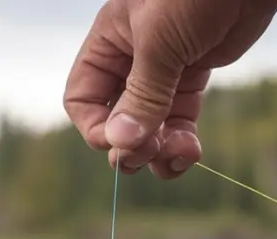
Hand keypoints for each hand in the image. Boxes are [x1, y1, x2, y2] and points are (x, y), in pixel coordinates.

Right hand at [63, 0, 276, 177]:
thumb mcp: (160, 43)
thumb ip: (142, 95)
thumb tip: (122, 144)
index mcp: (109, 44)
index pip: (83, 99)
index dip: (97, 129)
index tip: (121, 145)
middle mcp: (130, 60)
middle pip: (116, 120)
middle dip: (131, 145)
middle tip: (151, 154)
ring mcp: (163, 71)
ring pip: (150, 127)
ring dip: (160, 151)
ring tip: (179, 156)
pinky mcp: (193, 76)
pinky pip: (180, 120)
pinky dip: (182, 141)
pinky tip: (192, 150)